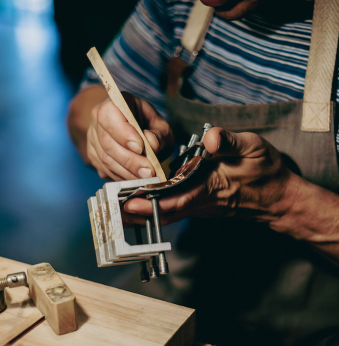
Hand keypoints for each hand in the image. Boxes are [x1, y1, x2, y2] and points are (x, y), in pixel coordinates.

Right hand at [86, 92, 173, 179]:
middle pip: (107, 142)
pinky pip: (105, 170)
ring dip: (127, 171)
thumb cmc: (149, 127)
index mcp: (115, 103)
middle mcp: (98, 119)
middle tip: (148, 171)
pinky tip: (136, 178)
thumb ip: (159, 134)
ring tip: (146, 177)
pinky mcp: (94, 157)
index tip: (140, 147)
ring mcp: (93, 138)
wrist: (138, 133)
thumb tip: (152, 143)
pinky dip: (122, 177)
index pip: (109, 115)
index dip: (123, 133)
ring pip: (105, 159)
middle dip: (130, 160)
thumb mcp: (161, 126)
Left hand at [122, 127, 298, 225]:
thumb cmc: (266, 171)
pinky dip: (158, 207)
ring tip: (121, 205)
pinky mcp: (203, 204)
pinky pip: (177, 209)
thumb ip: (231, 143)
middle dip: (140, 211)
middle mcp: (203, 201)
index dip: (152, 202)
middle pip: (166, 211)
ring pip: (170, 213)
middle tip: (114, 208)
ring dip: (146, 211)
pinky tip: (145, 201)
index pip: (177, 198)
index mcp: (212, 186)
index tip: (129, 203)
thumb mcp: (254, 147)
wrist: (277, 197)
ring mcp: (202, 205)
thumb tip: (211, 140)